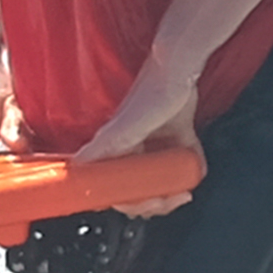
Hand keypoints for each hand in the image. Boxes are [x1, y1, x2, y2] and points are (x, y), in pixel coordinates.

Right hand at [71, 61, 201, 204]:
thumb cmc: (155, 91)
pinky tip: (193, 171)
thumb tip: (79, 164)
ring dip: (171, 191)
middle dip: (154, 201)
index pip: (114, 186)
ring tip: (184, 190)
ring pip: (159, 180)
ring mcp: (154, 143)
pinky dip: (187, 171)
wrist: (180, 68)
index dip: (128, 201)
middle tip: (172, 199)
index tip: (146, 204)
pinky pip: (180, 163)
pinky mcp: (175, 136)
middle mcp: (132, 147)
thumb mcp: (128, 125)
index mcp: (115, 147)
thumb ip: (107, 145)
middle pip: (137, 187)